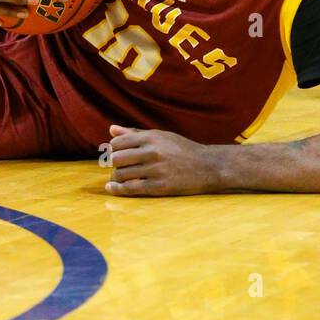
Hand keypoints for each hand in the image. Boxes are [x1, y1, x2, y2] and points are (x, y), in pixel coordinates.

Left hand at [104, 125, 220, 196]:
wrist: (207, 166)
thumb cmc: (182, 149)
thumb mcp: (161, 136)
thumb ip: (135, 133)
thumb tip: (111, 129)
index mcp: (151, 137)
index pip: (118, 143)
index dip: (112, 149)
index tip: (114, 153)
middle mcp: (152, 152)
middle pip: (116, 159)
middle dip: (112, 163)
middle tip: (116, 166)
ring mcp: (156, 170)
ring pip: (122, 174)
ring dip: (116, 176)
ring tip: (118, 177)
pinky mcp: (160, 186)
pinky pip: (132, 188)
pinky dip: (118, 189)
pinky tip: (112, 188)